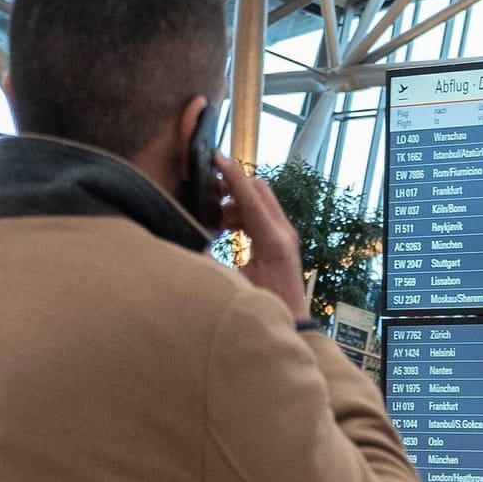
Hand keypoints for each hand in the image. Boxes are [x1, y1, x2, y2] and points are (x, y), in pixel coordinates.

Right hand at [216, 154, 309, 324]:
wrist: (292, 324)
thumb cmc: (265, 309)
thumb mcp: (234, 284)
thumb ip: (212, 260)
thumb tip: (190, 238)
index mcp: (273, 240)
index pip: (251, 196)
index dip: (232, 175)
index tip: (215, 157)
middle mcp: (284, 232)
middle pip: (259, 190)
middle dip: (233, 183)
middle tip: (208, 188)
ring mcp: (286, 236)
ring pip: (260, 201)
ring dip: (236, 201)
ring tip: (213, 218)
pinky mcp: (283, 242)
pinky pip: (261, 215)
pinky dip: (242, 214)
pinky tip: (224, 229)